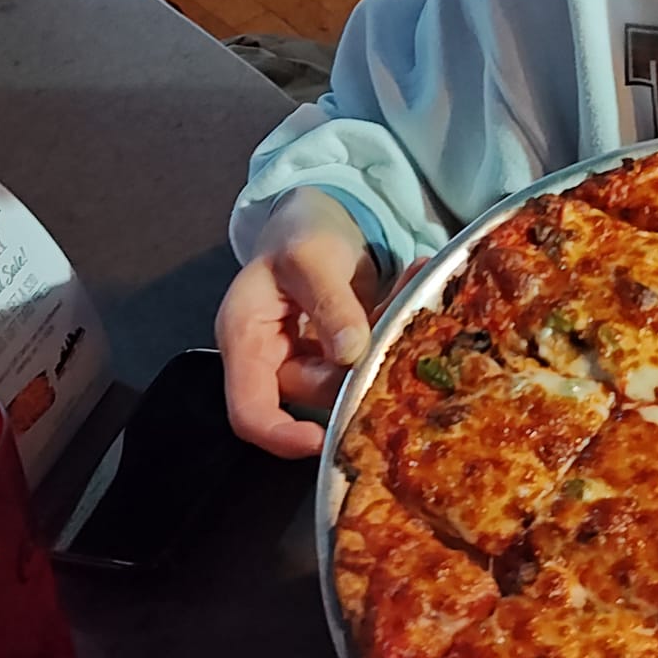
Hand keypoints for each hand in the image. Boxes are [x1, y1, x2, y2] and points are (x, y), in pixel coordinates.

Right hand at [216, 190, 381, 458]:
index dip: (283, 436)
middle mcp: (272, 359)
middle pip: (312, 395)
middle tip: (396, 330)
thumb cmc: (298, 232)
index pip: (250, 412)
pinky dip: (391, 329)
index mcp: (245, 340)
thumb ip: (329, 304)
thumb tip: (351, 354)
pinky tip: (411, 283)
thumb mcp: (310, 256)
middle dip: (356, 370)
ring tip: (407, 293)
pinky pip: (367, 359)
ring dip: (382, 345)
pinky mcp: (338, 355)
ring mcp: (307, 359)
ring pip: (348, 378)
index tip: (325, 439)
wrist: (316, 218)